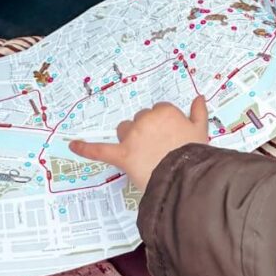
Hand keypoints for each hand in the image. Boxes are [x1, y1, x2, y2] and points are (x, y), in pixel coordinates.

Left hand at [69, 96, 208, 190]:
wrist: (186, 178)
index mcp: (165, 112)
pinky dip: (86, 148)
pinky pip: (100, 149)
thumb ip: (199, 112)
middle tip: (158, 148)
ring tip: (142, 154)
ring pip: (124, 130)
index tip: (167, 136)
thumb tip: (198, 98)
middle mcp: (146, 119)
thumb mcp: (202, 131)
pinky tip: (73, 145)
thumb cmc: (194, 155)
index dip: (162, 125)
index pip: (158, 112)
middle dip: (146, 131)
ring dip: (129, 138)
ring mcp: (132, 137)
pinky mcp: (121, 154)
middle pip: (140, 120)